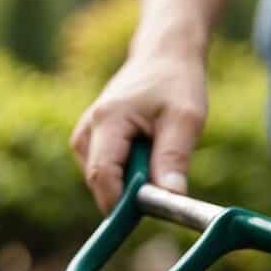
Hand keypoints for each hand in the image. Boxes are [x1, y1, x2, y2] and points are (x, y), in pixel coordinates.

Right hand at [70, 52, 207, 211]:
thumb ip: (174, 158)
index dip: (121, 203)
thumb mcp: (185, 119)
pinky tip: (144, 151)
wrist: (162, 56)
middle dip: (128, 193)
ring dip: (129, 180)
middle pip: (99, 182)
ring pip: (102, 180)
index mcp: (107, 120)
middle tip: (162, 181)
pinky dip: (126, 172)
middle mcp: (87, 129)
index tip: (148, 213)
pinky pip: (105, 171)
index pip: (102, 175)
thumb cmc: (176, 83)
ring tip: (155, 152)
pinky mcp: (90, 141)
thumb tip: (171, 198)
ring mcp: (84, 135)